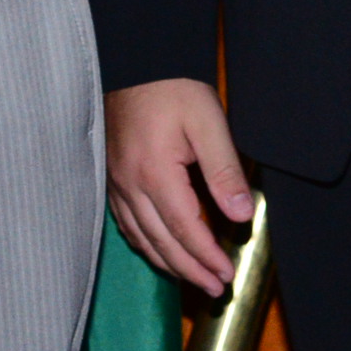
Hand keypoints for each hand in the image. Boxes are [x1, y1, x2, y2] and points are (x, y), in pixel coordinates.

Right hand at [105, 78, 254, 294]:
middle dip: (189, 270)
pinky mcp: (109, 175)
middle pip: (160, 241)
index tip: (227, 274)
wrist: (135, 61)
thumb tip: (241, 215)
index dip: (206, 256)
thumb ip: (225, 170)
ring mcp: (115, 180)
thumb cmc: (172, 87)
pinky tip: (156, 248)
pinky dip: (143, 243)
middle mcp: (129, 183)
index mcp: (154, 172)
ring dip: (167, 262)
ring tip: (191, 277)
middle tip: (214, 289)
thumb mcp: (208, 121)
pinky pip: (124, 221)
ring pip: (139, 236)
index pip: (184, 229)